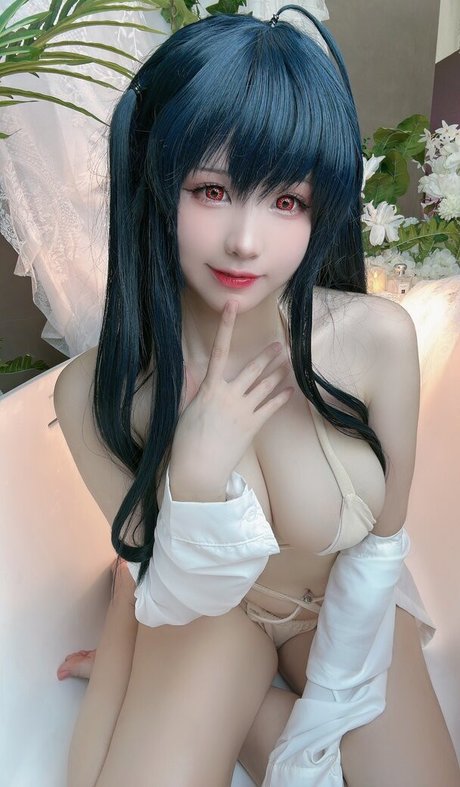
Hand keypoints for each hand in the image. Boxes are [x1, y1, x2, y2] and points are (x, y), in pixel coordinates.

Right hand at [169, 300, 292, 500]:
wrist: (198, 469)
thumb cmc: (185, 440)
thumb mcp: (183, 410)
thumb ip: (189, 387)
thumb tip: (189, 367)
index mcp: (209, 388)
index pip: (219, 349)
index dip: (226, 326)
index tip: (232, 307)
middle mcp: (229, 395)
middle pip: (253, 369)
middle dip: (268, 356)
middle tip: (280, 345)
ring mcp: (243, 410)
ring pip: (266, 385)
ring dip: (278, 373)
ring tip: (288, 362)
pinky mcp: (253, 426)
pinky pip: (271, 406)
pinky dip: (281, 397)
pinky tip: (290, 390)